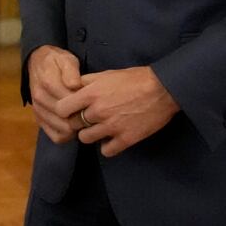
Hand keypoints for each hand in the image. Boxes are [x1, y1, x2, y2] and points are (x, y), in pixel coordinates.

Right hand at [27, 46, 83, 143]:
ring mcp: (38, 111)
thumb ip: (71, 72)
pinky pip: (56, 136)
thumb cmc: (56, 62)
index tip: (94, 103)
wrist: (38, 64)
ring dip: (76, 128)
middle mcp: (40, 98)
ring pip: (61, 130)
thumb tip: (74, 85)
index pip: (68, 102)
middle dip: (81, 118)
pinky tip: (74, 127)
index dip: (83, 105)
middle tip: (92, 114)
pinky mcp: (39, 120)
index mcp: (47, 82)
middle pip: (65, 118)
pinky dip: (67, 135)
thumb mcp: (66, 60)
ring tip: (84, 120)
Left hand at [56, 67, 179, 157]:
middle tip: (86, 119)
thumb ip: (87, 81)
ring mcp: (112, 127)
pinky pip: (106, 151)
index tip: (70, 110)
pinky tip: (112, 138)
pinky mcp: (126, 139)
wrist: (163, 89)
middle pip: (73, 125)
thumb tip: (71, 87)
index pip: (61, 109)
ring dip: (90, 134)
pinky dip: (107, 146)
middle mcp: (98, 111)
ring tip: (99, 128)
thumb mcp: (107, 74)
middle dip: (77, 122)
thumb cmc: (135, 79)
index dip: (64, 110)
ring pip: (86, 139)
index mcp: (91, 94)